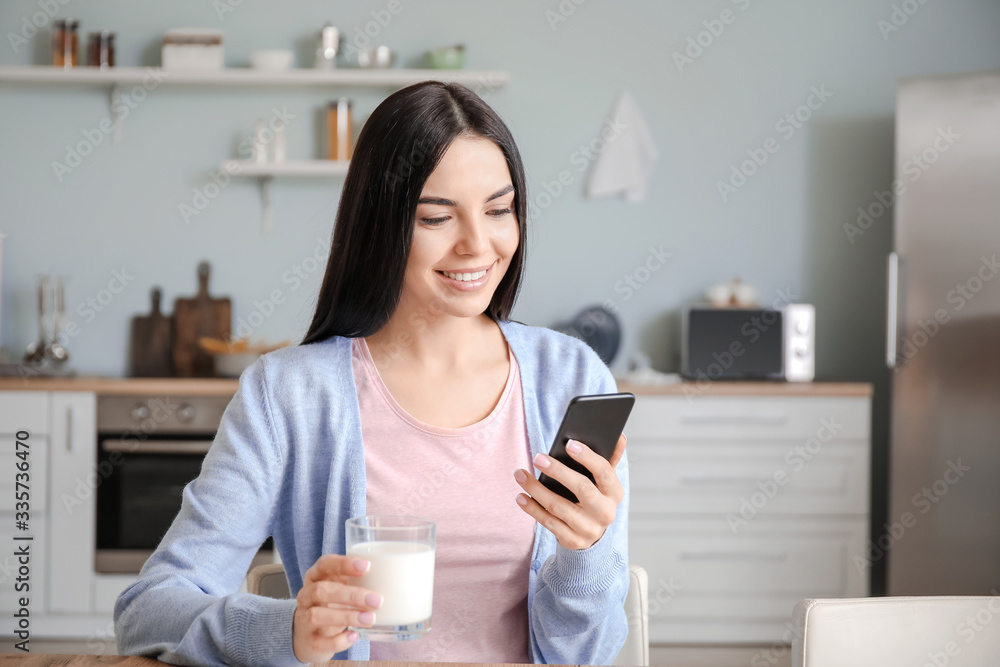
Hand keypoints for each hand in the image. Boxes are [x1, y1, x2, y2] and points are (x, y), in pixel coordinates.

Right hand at [292, 554, 382, 662]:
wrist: (309, 636)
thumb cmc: (332, 605)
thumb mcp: (341, 588)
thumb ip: (359, 580)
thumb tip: (396, 578)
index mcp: (316, 577)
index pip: (325, 564)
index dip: (344, 564)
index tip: (367, 567)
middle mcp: (306, 596)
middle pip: (321, 591)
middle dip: (351, 595)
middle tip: (377, 600)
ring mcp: (304, 619)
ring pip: (317, 616)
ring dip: (347, 617)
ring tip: (370, 619)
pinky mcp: (309, 642)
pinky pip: (320, 641)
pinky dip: (338, 640)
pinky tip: (354, 636)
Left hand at [513, 434, 625, 549]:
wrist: (593, 536)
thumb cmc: (596, 499)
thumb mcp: (605, 482)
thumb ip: (610, 460)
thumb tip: (620, 436)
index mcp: (615, 493)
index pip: (604, 472)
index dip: (587, 457)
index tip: (568, 444)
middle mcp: (605, 512)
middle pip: (582, 489)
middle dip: (558, 472)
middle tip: (538, 457)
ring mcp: (588, 529)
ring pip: (559, 506)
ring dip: (536, 489)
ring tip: (520, 474)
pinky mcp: (572, 540)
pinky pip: (548, 523)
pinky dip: (532, 509)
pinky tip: (521, 497)